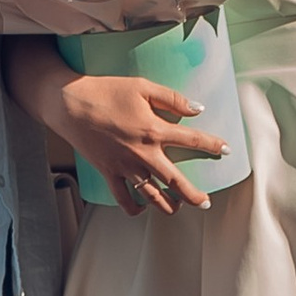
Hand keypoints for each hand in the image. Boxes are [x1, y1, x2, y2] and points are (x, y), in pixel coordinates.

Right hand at [60, 74, 223, 215]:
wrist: (69, 104)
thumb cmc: (105, 91)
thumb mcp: (142, 87)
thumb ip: (172, 99)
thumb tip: (198, 109)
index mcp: (154, 130)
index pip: (193, 141)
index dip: (213, 145)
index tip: (227, 150)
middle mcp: (143, 154)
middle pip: (176, 181)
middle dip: (194, 194)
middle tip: (206, 202)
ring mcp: (125, 167)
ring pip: (152, 195)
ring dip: (168, 204)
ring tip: (177, 208)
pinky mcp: (108, 173)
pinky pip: (123, 198)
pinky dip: (134, 207)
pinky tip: (141, 208)